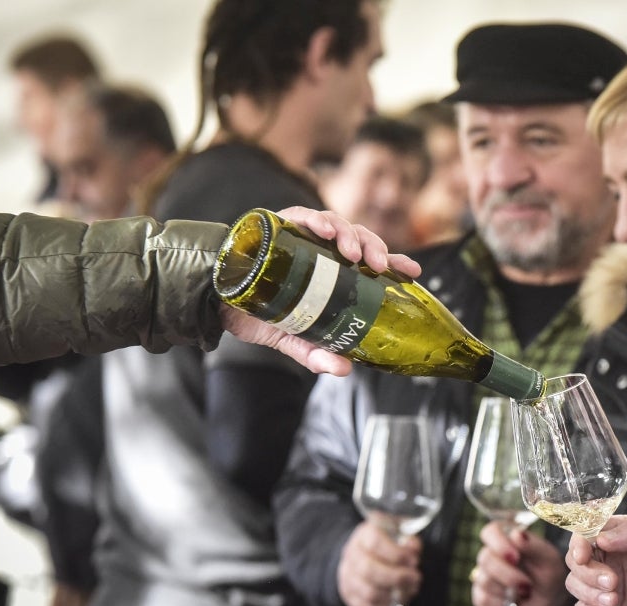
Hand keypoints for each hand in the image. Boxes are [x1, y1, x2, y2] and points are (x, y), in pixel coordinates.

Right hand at [221, 206, 421, 374]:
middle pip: (357, 239)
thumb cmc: (252, 311)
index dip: (394, 262)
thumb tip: (344, 369)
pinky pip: (302, 215)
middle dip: (375, 248)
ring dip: (349, 234)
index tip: (413, 272)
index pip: (368, 262)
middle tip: (381, 266)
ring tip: (353, 252)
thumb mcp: (288, 335)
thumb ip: (313, 351)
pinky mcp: (277, 223)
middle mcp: (319, 249)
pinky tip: (324, 231)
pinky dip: (316, 221)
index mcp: (329, 271)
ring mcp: (299, 234)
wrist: (213, 300)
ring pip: (335, 223)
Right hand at [337, 522, 423, 605]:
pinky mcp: (349, 596)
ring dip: (393, 595)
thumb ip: (408, 541)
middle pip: (369, 569)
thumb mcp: (399, 535)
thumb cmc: (386, 546)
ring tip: (408, 591)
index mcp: (364, 536)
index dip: (397, 553)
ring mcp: (348, 576)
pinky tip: (394, 603)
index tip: (414, 560)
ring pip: (368, 592)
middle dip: (397, 577)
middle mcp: (352, 555)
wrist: (364, 556)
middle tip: (415, 578)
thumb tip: (412, 548)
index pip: (375, 543)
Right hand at [471, 521, 568, 605]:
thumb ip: (533, 546)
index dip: (498, 543)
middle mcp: (492, 555)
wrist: (550, 604)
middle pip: (485, 558)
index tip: (516, 557)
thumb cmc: (549, 575)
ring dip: (507, 590)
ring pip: (484, 580)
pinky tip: (514, 603)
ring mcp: (484, 576)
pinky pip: (483, 599)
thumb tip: (516, 534)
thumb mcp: (549, 559)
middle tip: (527, 585)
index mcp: (506, 538)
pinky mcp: (482, 597)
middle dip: (507, 574)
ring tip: (525, 593)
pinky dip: (501, 604)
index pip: (490, 532)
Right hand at [564, 515, 626, 605]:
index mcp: (614, 535)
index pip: (583, 534)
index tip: (584, 556)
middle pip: (575, 561)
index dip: (578, 544)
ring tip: (615, 600)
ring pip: (575, 584)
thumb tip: (602, 539)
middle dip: (589, 574)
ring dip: (589, 594)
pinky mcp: (604, 604)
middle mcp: (603, 557)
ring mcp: (601, 582)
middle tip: (613, 582)